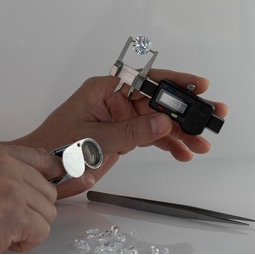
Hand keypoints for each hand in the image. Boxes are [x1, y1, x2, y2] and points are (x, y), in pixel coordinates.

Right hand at [0, 141, 62, 252]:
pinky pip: (41, 231)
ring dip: (28, 228)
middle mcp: (0, 165)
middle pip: (47, 190)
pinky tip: (0, 242)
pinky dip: (25, 243)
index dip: (54, 172)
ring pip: (48, 211)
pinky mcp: (13, 213)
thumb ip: (7, 172)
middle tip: (4, 220)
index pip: (40, 157)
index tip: (64, 177)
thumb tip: (51, 170)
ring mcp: (8, 188)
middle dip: (32, 211)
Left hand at [14, 69, 227, 198]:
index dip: (174, 83)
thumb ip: (132, 131)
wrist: (43, 173)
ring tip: (202, 143)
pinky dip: (166, 145)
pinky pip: (150, 137)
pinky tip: (182, 152)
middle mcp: (116, 101)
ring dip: (181, 133)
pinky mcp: (123, 136)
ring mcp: (121, 119)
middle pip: (158, 103)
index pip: (146, 81)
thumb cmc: (56, 149)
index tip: (198, 86)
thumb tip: (164, 123)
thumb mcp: (98, 140)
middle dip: (185, 111)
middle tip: (211, 116)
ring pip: (158, 122)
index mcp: (106, 90)